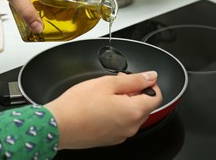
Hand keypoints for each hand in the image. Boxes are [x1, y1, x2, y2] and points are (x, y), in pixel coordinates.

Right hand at [44, 71, 161, 149]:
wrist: (58, 125)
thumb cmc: (79, 105)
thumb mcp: (108, 83)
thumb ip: (134, 80)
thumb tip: (151, 77)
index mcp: (134, 111)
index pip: (157, 96)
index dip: (149, 84)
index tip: (139, 78)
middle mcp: (131, 127)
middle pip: (145, 106)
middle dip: (135, 91)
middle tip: (117, 82)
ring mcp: (121, 135)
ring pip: (132, 114)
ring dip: (125, 102)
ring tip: (105, 94)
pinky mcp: (110, 139)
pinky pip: (121, 123)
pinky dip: (116, 113)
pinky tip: (100, 106)